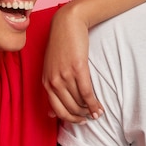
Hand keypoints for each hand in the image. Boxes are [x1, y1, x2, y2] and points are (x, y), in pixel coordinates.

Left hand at [43, 6, 103, 122]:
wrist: (67, 24)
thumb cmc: (61, 45)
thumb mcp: (51, 68)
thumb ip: (51, 88)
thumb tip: (49, 113)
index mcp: (45, 81)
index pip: (56, 109)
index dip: (70, 118)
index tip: (80, 120)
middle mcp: (53, 81)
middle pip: (69, 108)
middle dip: (81, 116)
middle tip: (91, 118)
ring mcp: (65, 75)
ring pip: (79, 102)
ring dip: (89, 110)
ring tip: (98, 113)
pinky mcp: (78, 69)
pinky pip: (87, 93)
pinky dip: (94, 103)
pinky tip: (100, 108)